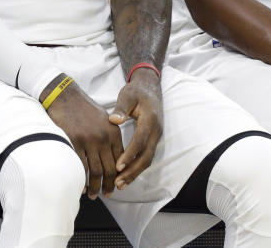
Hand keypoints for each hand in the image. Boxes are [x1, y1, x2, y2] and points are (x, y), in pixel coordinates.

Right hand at [45, 82, 123, 198]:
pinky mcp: (74, 142)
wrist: (66, 96)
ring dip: (95, 186)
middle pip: (109, 168)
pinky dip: (81, 179)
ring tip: (94, 194)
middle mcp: (103, 137)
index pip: (120, 159)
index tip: (117, 184)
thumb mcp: (105, 120)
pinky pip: (80, 166)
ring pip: (95, 171)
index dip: (119, 175)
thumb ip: (110, 138)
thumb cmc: (85, 109)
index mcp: (113, 132)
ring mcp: (88, 140)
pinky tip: (81, 186)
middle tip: (107, 194)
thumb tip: (115, 159)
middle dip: (109, 185)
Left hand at [109, 69, 163, 189]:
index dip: (130, 154)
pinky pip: (146, 156)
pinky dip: (137, 167)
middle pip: (146, 155)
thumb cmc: (137, 91)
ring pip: (147, 159)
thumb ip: (121, 108)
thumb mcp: (127, 95)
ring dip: (134, 172)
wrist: (150, 87)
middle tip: (117, 182)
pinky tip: (125, 174)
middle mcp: (156, 130)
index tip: (117, 166)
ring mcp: (156, 136)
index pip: (140, 140)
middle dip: (132, 171)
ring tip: (119, 183)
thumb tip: (113, 120)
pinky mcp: (153, 139)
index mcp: (150, 119)